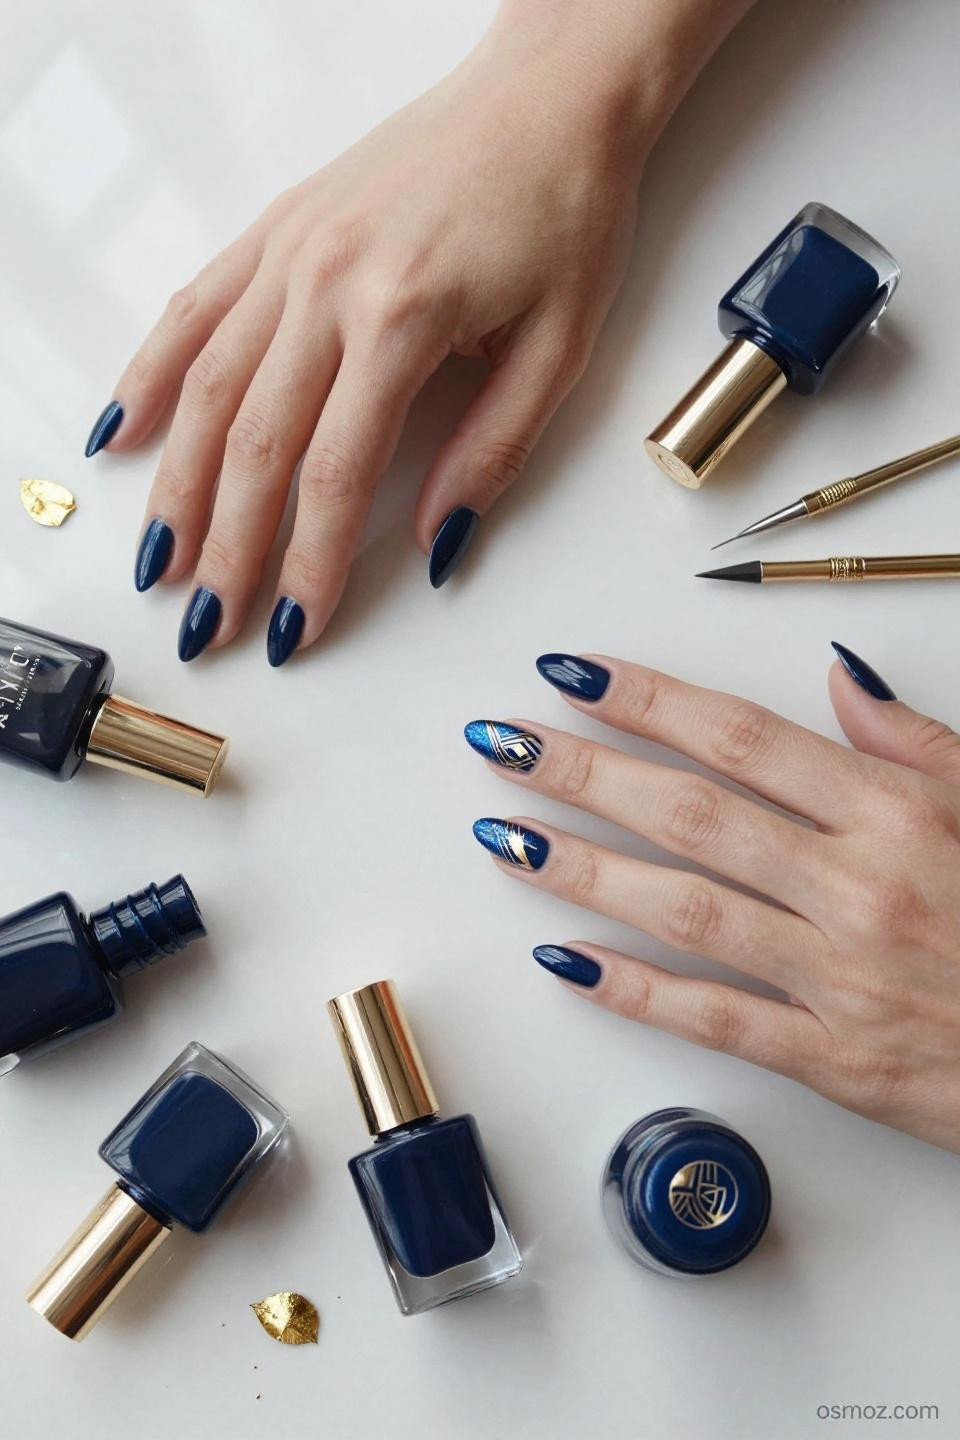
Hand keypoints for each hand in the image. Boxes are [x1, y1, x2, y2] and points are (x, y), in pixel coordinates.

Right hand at [87, 0, 751, 663]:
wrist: (548, 95)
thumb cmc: (565, 213)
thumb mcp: (559, 349)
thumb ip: (491, 453)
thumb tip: (437, 546)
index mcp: (404, 317)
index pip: (336, 474)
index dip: (309, 565)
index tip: (295, 629)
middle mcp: (326, 283)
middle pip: (257, 444)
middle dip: (229, 549)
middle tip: (210, 626)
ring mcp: (289, 251)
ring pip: (210, 387)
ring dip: (178, 486)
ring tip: (160, 563)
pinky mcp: (276, 228)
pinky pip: (195, 309)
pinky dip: (151, 374)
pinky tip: (123, 434)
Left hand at [467, 646, 959, 1153]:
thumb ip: (914, 740)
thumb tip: (839, 675)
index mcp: (896, 814)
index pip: (743, 738)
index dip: (647, 701)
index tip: (572, 675)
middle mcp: (857, 886)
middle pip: (691, 814)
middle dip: (584, 773)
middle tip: (502, 743)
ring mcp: (838, 976)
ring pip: (685, 910)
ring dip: (586, 870)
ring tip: (507, 837)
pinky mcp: (833, 1059)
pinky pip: (714, 1018)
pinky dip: (634, 989)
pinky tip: (565, 959)